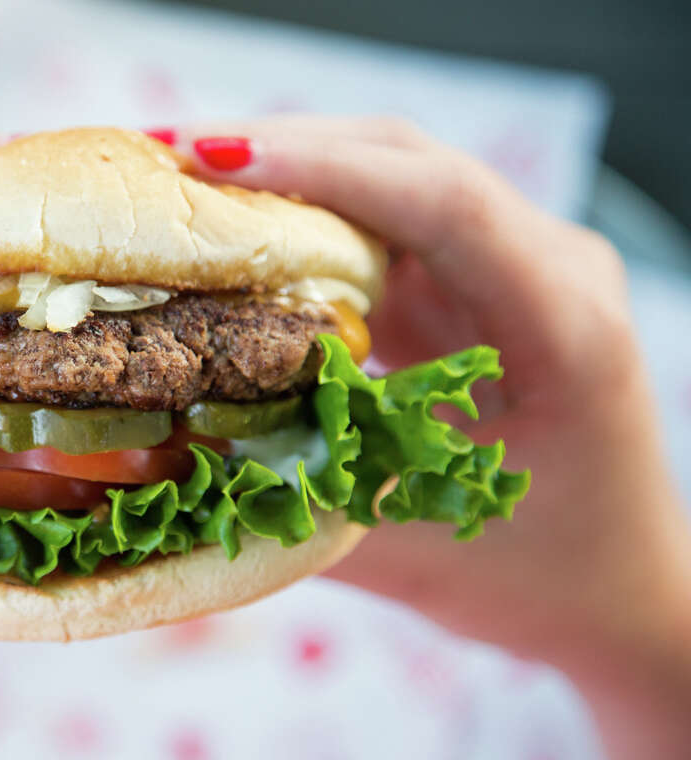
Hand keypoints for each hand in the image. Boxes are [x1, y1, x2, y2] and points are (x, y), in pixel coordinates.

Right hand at [172, 116, 690, 759]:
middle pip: (408, 163)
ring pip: (390, 177)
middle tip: (167, 162)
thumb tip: (174, 455)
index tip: (215, 161)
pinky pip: (382, 220)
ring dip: (289, 172)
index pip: (443, 203)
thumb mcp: (417, 547)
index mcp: (564, 323)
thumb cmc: (541, 576)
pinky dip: (305, 213)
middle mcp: (549, 268)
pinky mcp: (471, 281)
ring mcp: (511, 265)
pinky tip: (238, 227)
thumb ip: (296, 497)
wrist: (615, 584)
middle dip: (285, 151)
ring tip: (186, 181)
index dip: (326, 171)